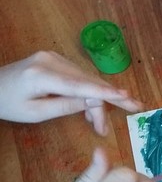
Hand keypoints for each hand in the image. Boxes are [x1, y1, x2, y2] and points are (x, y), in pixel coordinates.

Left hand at [0, 50, 142, 134]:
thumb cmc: (8, 104)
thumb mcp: (36, 113)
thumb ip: (66, 106)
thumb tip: (96, 100)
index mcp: (42, 75)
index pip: (80, 85)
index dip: (105, 92)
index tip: (127, 97)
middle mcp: (51, 60)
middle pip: (88, 82)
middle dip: (106, 102)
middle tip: (129, 113)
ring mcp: (54, 57)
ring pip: (87, 79)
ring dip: (98, 100)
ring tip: (100, 125)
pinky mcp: (56, 58)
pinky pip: (80, 76)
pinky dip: (89, 91)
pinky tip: (91, 108)